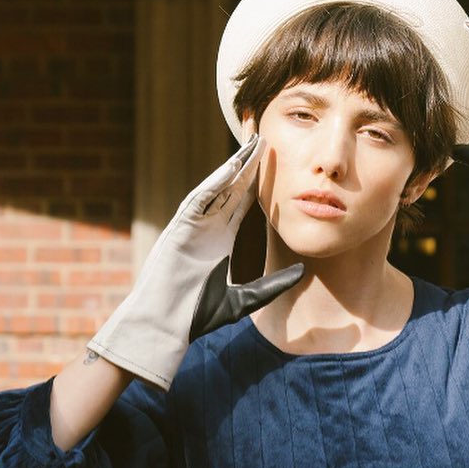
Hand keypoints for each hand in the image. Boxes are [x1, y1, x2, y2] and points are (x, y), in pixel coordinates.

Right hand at [87, 136, 303, 389]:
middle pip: (230, 189)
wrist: (165, 326)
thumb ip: (273, 285)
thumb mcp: (246, 298)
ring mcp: (192, 227)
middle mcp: (207, 228)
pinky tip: (230, 170)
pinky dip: (213, 185)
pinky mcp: (178, 230)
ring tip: (251, 146)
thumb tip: (302, 271)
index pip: (242, 204)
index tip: (276, 165)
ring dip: (232, 168)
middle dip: (247, 166)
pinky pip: (198, 201)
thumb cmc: (198, 315)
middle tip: (265, 140)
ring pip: (215, 189)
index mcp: (220, 240)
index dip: (258, 183)